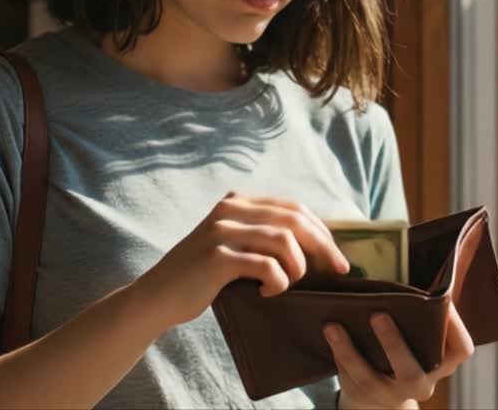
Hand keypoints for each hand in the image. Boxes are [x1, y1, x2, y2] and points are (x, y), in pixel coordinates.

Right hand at [131, 191, 350, 328]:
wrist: (157, 296)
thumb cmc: (201, 276)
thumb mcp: (233, 244)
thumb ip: (263, 236)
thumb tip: (318, 246)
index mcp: (238, 201)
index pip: (295, 208)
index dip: (323, 232)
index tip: (339, 259)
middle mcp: (230, 208)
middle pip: (295, 220)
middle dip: (325, 247)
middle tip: (339, 272)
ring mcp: (222, 231)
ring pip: (285, 242)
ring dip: (296, 269)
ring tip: (285, 285)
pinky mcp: (218, 257)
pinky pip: (267, 267)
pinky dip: (277, 283)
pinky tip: (265, 293)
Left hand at [323, 304, 474, 408]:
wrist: (378, 393)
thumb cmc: (403, 350)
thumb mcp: (418, 339)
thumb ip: (418, 317)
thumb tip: (410, 269)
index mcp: (441, 363)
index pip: (461, 349)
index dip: (454, 325)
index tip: (439, 301)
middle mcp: (420, 383)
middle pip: (412, 371)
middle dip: (394, 344)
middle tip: (378, 315)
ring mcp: (391, 394)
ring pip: (371, 377)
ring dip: (351, 351)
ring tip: (334, 326)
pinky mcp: (365, 395)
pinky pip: (350, 377)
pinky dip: (338, 355)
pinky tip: (329, 334)